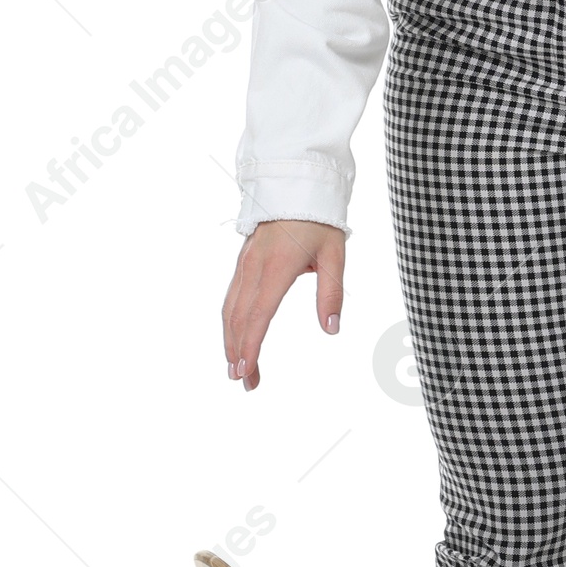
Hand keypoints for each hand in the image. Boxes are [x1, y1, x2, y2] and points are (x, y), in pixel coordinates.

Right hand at [222, 219, 345, 391]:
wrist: (295, 184)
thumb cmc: (319, 220)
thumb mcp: (335, 255)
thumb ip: (332, 293)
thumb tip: (331, 328)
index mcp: (277, 268)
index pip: (259, 315)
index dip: (251, 346)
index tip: (247, 371)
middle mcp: (254, 268)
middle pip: (238, 318)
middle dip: (238, 353)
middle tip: (244, 382)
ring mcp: (245, 265)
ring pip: (230, 309)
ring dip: (230, 341)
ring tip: (236, 367)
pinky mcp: (243, 262)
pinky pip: (231, 297)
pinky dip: (230, 322)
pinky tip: (234, 337)